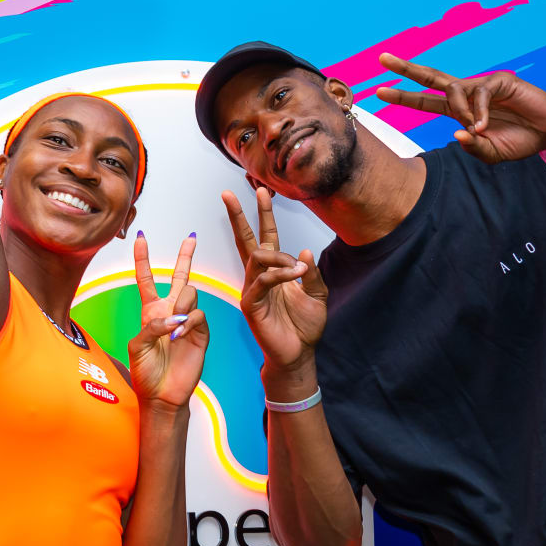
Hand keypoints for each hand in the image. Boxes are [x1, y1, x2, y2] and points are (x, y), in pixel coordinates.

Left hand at [128, 233, 208, 407]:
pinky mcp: (201, 333)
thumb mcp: (138, 346)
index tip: (140, 237)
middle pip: (180, 277)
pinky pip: (199, 314)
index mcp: (150, 312)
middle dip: (185, 256)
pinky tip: (179, 335)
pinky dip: (188, 322)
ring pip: (190, 293)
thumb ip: (152, 325)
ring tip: (173, 328)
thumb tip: (175, 317)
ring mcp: (187, 321)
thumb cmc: (145, 372)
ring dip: (181, 305)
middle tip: (191, 238)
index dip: (142, 258)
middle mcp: (170, 312)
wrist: (162, 395)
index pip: (146, 279)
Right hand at [223, 186, 326, 375]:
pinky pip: (262, 280)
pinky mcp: (251, 304)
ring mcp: (252, 289)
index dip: (263, 214)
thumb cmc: (305, 326)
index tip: (260, 190)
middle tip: (228, 193)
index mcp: (274, 271)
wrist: (298, 354)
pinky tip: (294, 274)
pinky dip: (279, 274)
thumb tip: (304, 250)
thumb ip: (310, 272)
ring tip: (296, 268)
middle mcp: (259, 276)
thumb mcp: (317, 294)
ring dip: (279, 257)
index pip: (265, 237)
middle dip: (238, 216)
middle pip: (246, 240)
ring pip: (257, 258)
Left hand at [374, 52, 545, 163]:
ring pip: (455, 89)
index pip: (426, 99)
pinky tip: (486, 124)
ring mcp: (482, 84)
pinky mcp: (499, 80)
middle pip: (431, 77)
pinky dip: (480, 111)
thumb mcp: (490, 153)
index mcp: (460, 110)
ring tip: (478, 129)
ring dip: (461, 112)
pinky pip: (480, 93)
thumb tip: (457, 134)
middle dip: (406, 69)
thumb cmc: (519, 140)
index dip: (404, 95)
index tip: (379, 92)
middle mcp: (467, 93)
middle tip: (382, 59)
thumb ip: (471, 147)